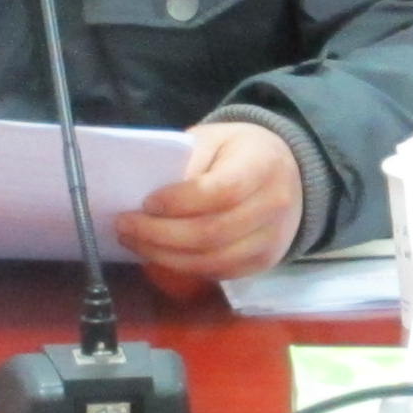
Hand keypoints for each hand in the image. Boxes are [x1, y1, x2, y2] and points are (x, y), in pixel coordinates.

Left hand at [111, 117, 307, 284]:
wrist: (287, 175)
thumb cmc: (239, 153)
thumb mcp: (215, 139)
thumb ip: (189, 159)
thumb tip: (152, 195)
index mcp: (262, 166)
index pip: (221, 192)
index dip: (180, 202)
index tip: (146, 202)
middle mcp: (273, 206)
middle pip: (211, 233)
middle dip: (160, 234)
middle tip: (124, 226)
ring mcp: (271, 240)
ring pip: (211, 260)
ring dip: (164, 256)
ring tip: (133, 241)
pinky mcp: (262, 263)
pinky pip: (217, 273)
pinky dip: (182, 266)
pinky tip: (158, 253)